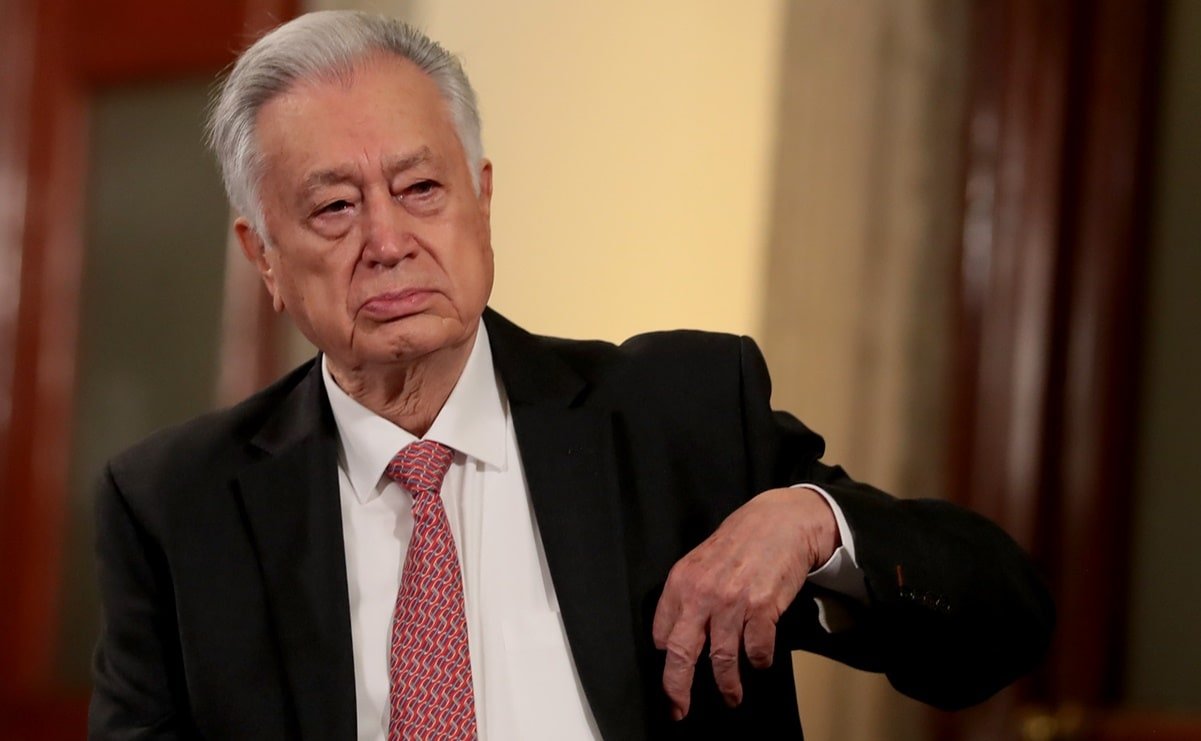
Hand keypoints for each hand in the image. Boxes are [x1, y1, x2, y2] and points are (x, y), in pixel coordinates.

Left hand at [651, 486, 838, 719]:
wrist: (781, 522)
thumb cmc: (741, 542)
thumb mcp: (701, 561)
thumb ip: (687, 594)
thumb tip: (673, 635)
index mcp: (681, 581)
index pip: (662, 632)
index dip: (665, 657)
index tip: (671, 673)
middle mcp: (702, 593)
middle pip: (681, 653)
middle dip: (677, 687)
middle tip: (679, 708)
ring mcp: (732, 602)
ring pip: (722, 659)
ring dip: (727, 684)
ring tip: (731, 696)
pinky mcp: (763, 608)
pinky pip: (757, 650)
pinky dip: (759, 661)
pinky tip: (760, 661)